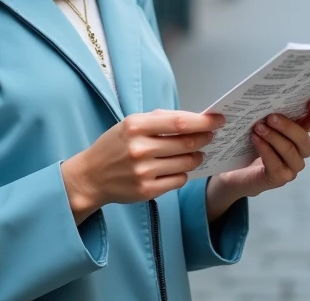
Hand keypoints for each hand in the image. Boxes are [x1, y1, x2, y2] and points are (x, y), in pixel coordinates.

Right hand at [61, 110, 223, 223]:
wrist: (91, 176)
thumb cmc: (114, 146)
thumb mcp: (130, 124)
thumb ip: (159, 120)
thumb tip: (193, 118)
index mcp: (135, 126)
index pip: (179, 122)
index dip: (203, 121)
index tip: (218, 119)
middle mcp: (140, 149)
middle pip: (186, 143)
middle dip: (204, 138)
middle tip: (211, 136)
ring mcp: (143, 172)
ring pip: (186, 163)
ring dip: (197, 157)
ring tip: (197, 152)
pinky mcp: (147, 191)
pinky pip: (178, 180)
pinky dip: (184, 173)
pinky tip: (179, 167)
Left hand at [206, 99, 309, 215]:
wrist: (237, 171)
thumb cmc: (251, 142)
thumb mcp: (259, 122)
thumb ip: (265, 112)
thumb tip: (259, 97)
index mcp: (299, 131)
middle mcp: (300, 150)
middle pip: (303, 138)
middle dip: (288, 126)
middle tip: (270, 117)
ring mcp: (292, 166)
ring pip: (290, 150)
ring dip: (274, 137)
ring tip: (258, 128)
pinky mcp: (280, 177)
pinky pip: (276, 164)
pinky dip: (265, 150)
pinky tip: (255, 140)